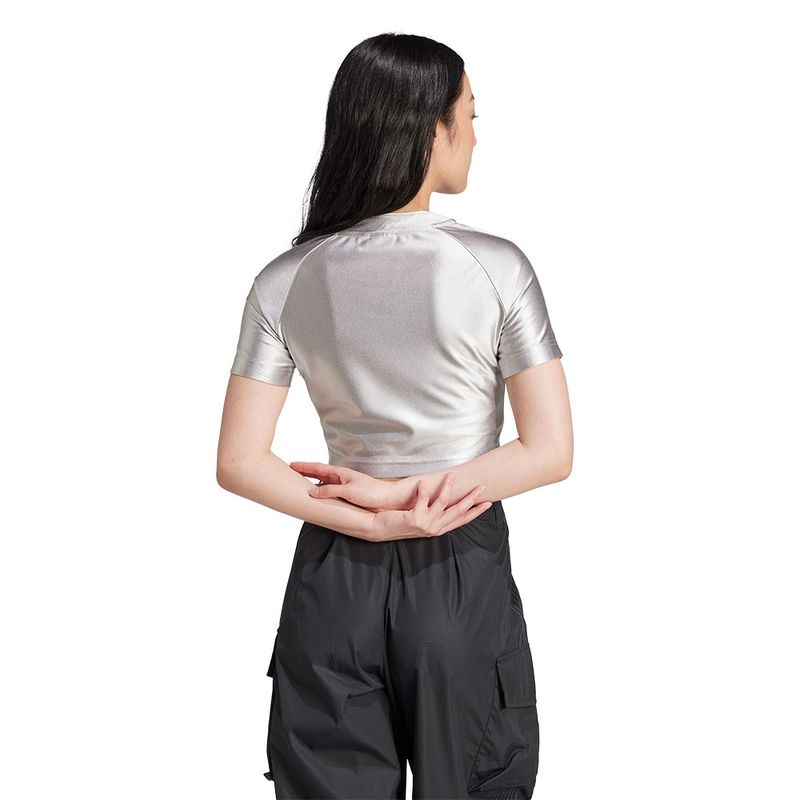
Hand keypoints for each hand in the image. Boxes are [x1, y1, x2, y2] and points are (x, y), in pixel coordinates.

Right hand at [289, 461, 411, 511]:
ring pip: (324, 482)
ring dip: (312, 481)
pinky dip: (321, 491)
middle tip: (292, 471)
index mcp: (341, 474)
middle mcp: (341, 478)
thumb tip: (312, 492)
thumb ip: (330, 490)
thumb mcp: (349, 490)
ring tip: (300, 483)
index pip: (318, 468)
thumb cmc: (373, 492)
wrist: (390, 499)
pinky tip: (319, 495)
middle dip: (305, 472)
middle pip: (319, 473)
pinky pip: (330, 491)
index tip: (292, 464)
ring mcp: (345, 486)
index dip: (304, 467)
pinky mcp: (349, 495)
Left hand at [365, 471, 491, 541]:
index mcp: (439, 529)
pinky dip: (424, 490)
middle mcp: (435, 529)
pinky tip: (423, 481)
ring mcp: (425, 525)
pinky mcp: (414, 519)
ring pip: (442, 503)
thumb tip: (448, 498)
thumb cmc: (402, 521)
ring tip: (452, 474)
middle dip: (471, 498)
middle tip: (481, 486)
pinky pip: (423, 500)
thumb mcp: (423, 518)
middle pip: (458, 511)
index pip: (462, 520)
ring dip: (448, 486)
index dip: (476, 512)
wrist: (382, 529)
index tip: (488, 503)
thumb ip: (435, 512)